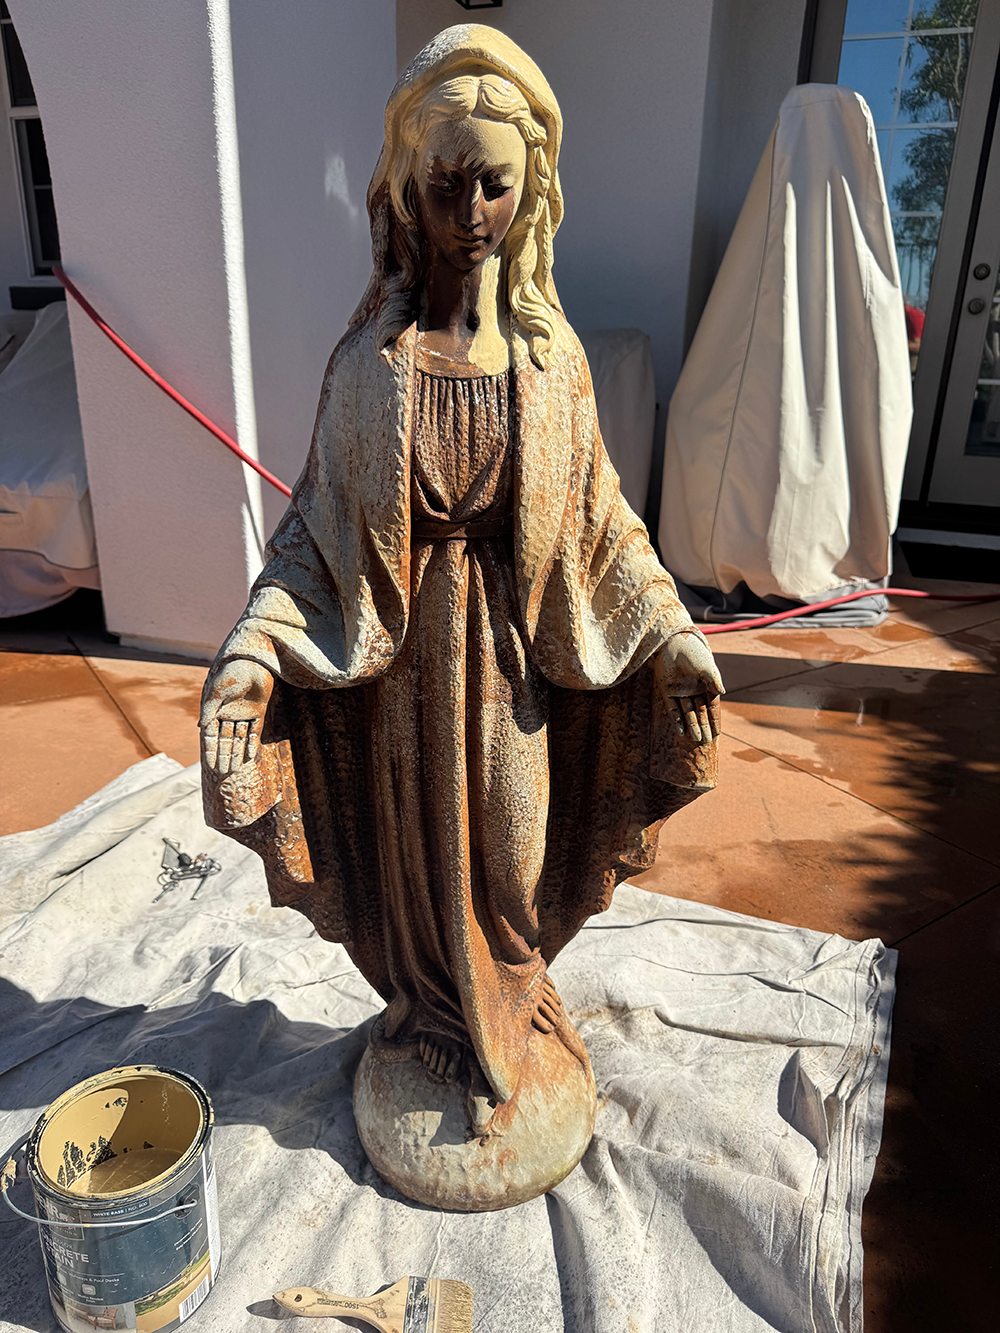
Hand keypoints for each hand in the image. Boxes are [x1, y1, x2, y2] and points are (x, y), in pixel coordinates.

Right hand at [200, 660, 272, 775]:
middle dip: (224, 756)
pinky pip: (255, 731)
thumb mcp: (215, 692)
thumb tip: (200, 727)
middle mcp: (229, 714)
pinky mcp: (259, 711)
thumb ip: (208, 710)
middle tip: (223, 773)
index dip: (211, 751)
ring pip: (240, 738)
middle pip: (226, 740)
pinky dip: (252, 744)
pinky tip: (249, 758)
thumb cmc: (231, 674)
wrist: (253, 662)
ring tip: (234, 770)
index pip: (212, 735)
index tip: (210, 766)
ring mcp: (244, 714)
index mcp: (216, 710)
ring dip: (236, 753)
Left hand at [655, 632, 723, 744]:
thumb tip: (722, 692)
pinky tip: (681, 732)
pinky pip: (672, 709)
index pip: (712, 706)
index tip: (718, 733)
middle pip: (700, 713)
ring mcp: (680, 691)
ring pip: (687, 713)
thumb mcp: (706, 667)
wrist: (672, 642)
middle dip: (704, 727)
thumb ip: (713, 680)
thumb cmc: (693, 652)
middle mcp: (694, 690)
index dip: (715, 720)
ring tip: (696, 740)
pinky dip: (677, 720)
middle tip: (707, 742)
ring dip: (691, 726)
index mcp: (706, 685)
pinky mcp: (667, 691)